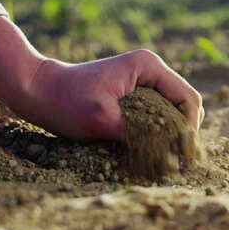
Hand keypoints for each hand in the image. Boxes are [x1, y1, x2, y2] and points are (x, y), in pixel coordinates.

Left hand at [10, 49, 203, 141]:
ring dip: (175, 133)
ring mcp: (145, 80)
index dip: (190, 129)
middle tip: (181, 162)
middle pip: (186, 104)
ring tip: (171, 159)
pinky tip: (155, 149)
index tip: (184, 156)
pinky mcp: (137, 91)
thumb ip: (138, 135)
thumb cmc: (67, 101)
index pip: (188, 99)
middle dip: (186, 132)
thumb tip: (168, 157)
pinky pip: (160, 112)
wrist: (38, 89)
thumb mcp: (103, 121)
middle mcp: (152, 70)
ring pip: (175, 109)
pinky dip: (161, 130)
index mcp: (149, 67)